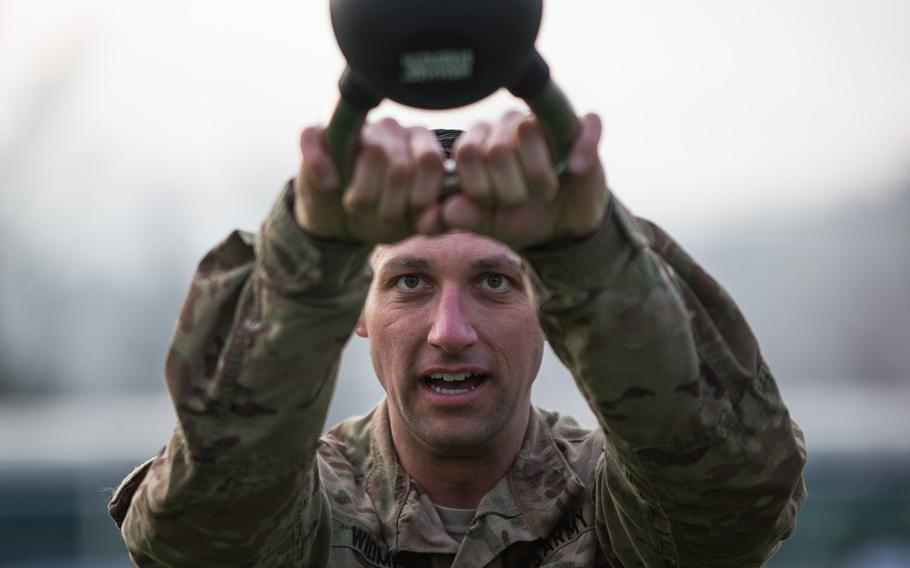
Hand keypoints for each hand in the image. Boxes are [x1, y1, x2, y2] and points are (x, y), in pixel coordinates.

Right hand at [294, 118, 445, 243]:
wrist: (339, 222)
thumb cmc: (381, 217)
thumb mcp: (413, 224)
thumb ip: (437, 220)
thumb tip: (429, 213)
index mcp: (422, 145)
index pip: (430, 160)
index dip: (420, 195)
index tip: (410, 213)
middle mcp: (393, 129)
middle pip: (400, 164)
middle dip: (389, 204)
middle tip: (380, 214)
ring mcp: (356, 126)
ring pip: (372, 151)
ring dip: (363, 196)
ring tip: (360, 205)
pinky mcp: (319, 133)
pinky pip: (318, 138)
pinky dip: (322, 166)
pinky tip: (329, 183)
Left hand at [441, 111, 607, 249]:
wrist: (561, 227)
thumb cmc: (521, 218)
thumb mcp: (493, 225)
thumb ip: (469, 218)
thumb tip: (449, 210)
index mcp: (479, 144)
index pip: (467, 152)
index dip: (480, 186)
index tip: (492, 205)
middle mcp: (506, 126)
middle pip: (497, 147)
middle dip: (512, 189)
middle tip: (522, 201)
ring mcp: (543, 123)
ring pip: (530, 130)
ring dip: (540, 176)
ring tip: (545, 193)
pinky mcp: (581, 127)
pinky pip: (583, 124)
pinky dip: (580, 148)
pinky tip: (576, 168)